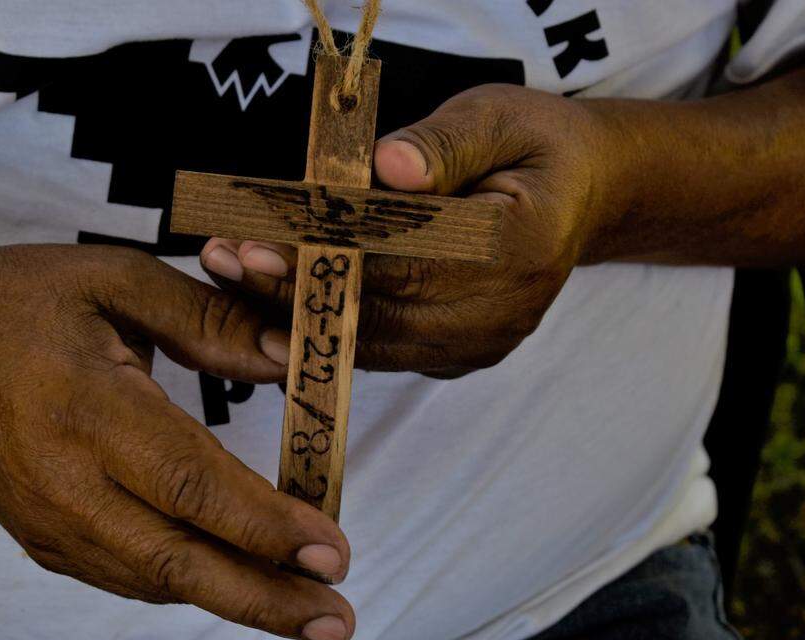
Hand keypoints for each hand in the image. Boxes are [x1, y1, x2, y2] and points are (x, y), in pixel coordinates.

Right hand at [0, 244, 354, 639]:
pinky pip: (127, 576)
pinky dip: (188, 585)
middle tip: (336, 619)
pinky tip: (239, 585)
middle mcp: (65, 480)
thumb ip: (206, 320)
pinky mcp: (43, 538)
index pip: (190, 483)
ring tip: (306, 611)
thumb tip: (287, 353)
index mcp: (86, 408)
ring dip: (236, 600)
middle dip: (265, 597)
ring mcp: (49, 521)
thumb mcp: (115, 281)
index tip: (331, 548)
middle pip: (176, 560)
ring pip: (155, 581)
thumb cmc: (17, 303)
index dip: (264, 525)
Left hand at [201, 84, 615, 376]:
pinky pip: (383, 350)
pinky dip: (327, 329)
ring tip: (232, 279)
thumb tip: (386, 168)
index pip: (401, 261)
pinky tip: (274, 305)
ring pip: (371, 342)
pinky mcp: (462, 358)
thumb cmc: (535, 147)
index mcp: (518, 246)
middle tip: (221, 259)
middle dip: (288, 289)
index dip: (322, 258)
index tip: (253, 244)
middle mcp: (499, 313)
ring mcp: (481, 344)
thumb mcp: (498, 117)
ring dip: (295, 314)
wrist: (583, 195)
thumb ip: (442, 144)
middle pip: (375, 311)